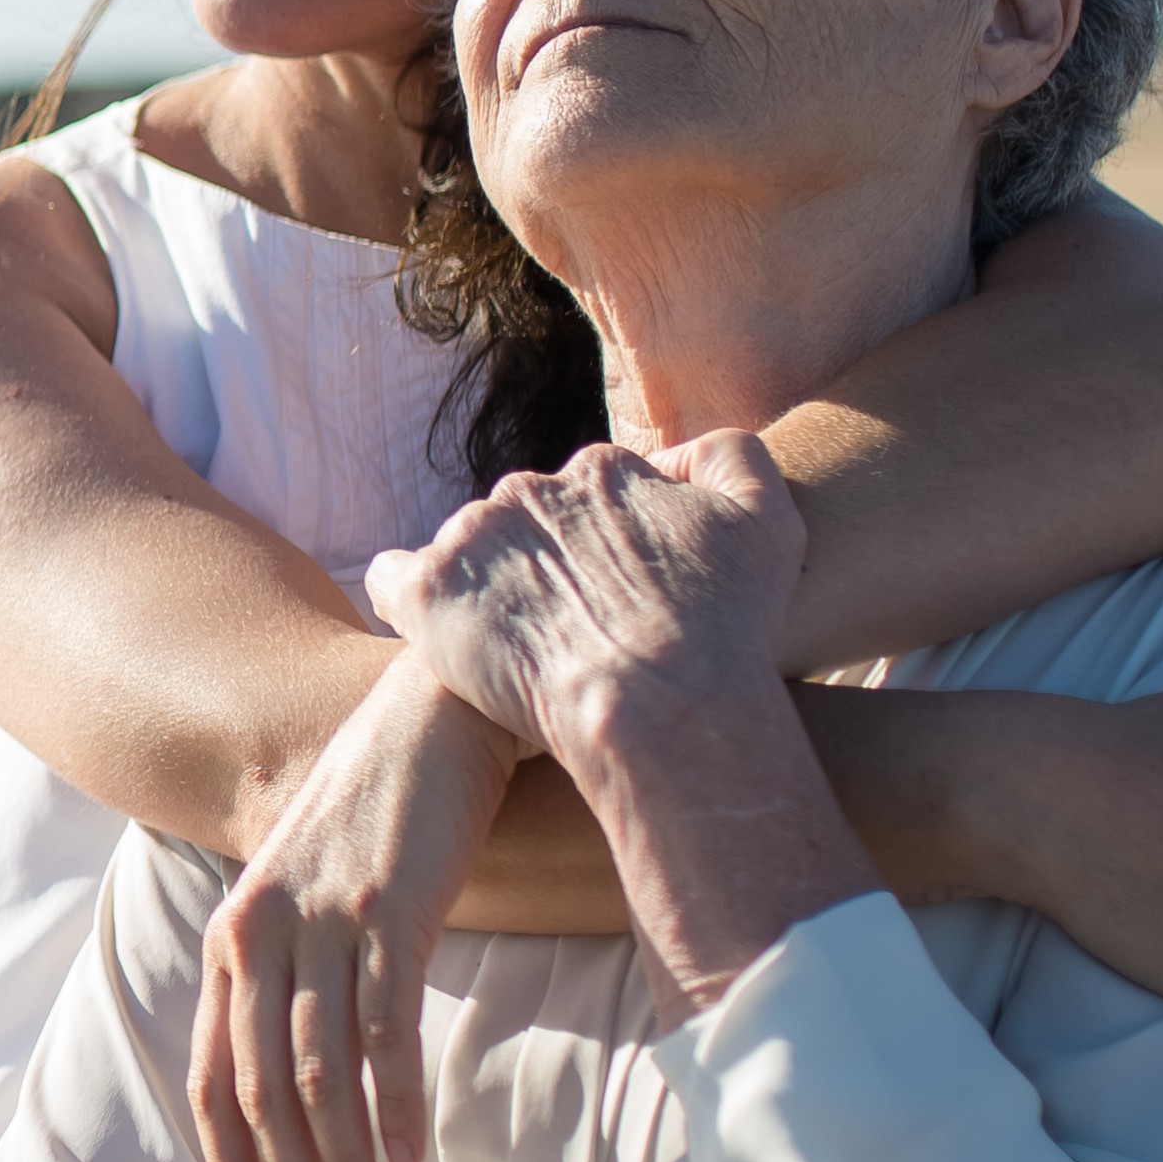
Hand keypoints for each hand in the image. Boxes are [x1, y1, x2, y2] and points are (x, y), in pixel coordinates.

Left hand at [189, 653, 520, 1161]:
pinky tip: (410, 1156)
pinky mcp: (388, 907)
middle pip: (261, 1092)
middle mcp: (259, 931)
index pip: (213, 1078)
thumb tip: (320, 1068)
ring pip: (317, 1074)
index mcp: (233, 936)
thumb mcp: (318, 889)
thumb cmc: (386, 807)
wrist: (437, 707)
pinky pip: (383, 1027)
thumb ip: (303, 966)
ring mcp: (321, 919)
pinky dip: (392, 1100)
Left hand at [367, 432, 805, 766]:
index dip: (609, 550)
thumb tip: (680, 454)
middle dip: (548, 569)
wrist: (664, 707)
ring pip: (468, 553)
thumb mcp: (769, 518)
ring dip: (489, 591)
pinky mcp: (427, 592)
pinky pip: (393, 580)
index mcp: (602, 470)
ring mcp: (472, 537)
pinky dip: (410, 602)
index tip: (623, 601)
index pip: (592, 496)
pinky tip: (442, 638)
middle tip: (575, 635)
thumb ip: (732, 458)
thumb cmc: (726, 627)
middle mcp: (530, 490)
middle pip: (528, 524)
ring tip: (520, 654)